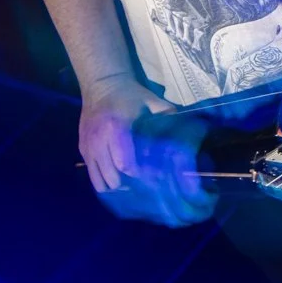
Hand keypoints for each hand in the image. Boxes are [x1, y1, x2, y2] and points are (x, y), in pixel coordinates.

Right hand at [78, 75, 212, 226]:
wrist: (101, 86)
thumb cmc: (133, 96)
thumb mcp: (154, 104)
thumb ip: (170, 120)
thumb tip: (198, 137)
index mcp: (117, 127)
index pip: (126, 165)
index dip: (142, 179)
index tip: (159, 185)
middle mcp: (98, 140)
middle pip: (115, 179)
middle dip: (134, 190)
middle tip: (154, 196)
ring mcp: (88, 149)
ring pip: (103, 184)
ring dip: (122, 193)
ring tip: (140, 196)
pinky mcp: (83, 154)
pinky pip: (94, 180)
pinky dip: (109, 190)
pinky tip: (124, 192)